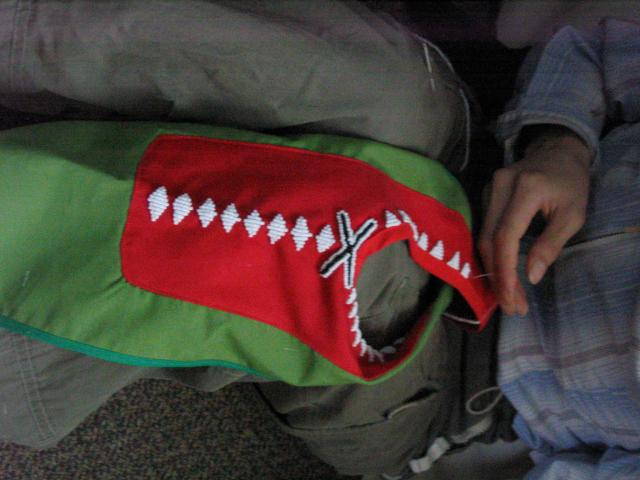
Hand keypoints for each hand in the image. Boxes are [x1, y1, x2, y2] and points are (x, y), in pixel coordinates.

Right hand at [478, 126, 591, 314]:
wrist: (556, 152)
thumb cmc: (570, 184)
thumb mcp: (573, 215)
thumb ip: (550, 245)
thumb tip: (530, 277)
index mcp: (526, 189)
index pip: (506, 236)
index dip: (505, 270)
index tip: (512, 299)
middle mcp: (500, 187)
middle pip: (489, 240)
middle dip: (498, 277)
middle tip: (512, 306)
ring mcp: (489, 189)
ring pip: (482, 237)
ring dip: (493, 270)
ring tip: (509, 296)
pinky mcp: (485, 195)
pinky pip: (484, 230)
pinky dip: (492, 256)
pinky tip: (502, 274)